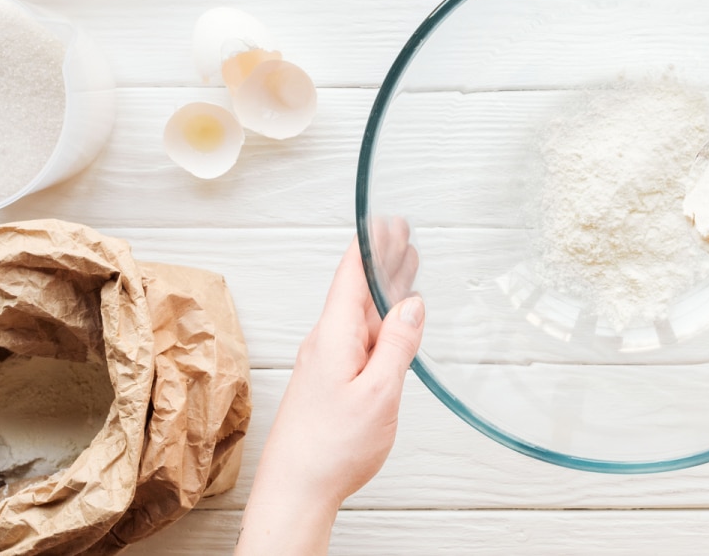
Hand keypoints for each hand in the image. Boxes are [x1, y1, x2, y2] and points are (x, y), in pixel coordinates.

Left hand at [236, 220, 424, 555]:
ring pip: (359, 313)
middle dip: (382, 259)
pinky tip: (391, 321)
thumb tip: (412, 305)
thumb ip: (397, 344)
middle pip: (356, 289)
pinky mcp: (329, 380)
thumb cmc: (330, 449)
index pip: (351, 275)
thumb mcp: (379, 393)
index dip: (371, 243)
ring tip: (404, 264)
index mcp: (333, 336)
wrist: (296, 490)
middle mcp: (325, 343)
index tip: (386, 218)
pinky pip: (357, 336)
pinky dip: (378, 318)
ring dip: (383, 288)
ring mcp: (326, 362)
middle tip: (403, 232)